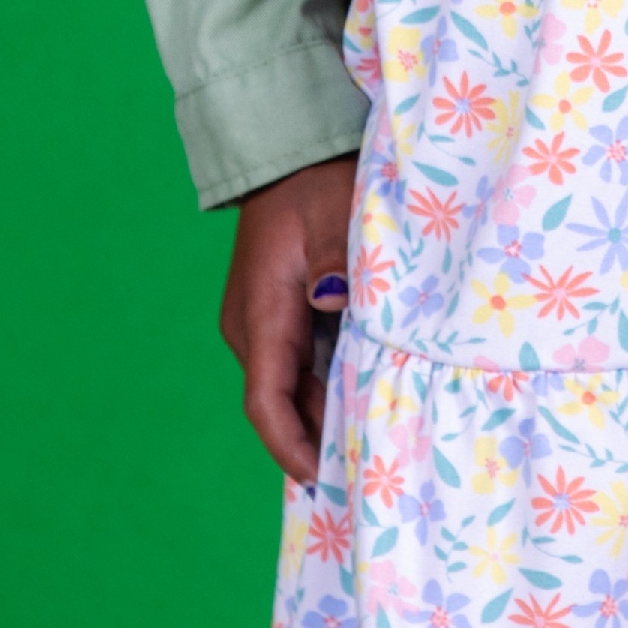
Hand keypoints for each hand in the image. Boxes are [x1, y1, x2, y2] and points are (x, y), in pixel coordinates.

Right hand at [219, 155, 357, 483]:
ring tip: (375, 439)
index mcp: (260, 311)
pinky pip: (301, 365)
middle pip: (283, 403)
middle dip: (319, 438)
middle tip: (371, 466)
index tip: (323, 475)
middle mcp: (253, 328)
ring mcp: (264, 322)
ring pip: (293, 387)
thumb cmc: (314, 182)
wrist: (289, 152)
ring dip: (326, 412)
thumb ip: (334, 259)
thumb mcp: (333, 213)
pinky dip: (328, 384)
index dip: (291, 444)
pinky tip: (366, 394)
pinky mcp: (280, 315)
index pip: (265, 400)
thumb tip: (331, 299)